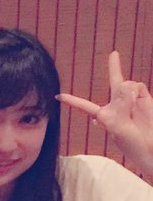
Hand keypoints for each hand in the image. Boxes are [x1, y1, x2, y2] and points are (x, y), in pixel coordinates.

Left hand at [57, 51, 152, 174]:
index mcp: (103, 116)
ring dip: (125, 95)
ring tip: (131, 111)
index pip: (84, 106)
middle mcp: (116, 105)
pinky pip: (136, 86)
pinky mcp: (143, 97)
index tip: (57, 96)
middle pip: (114, 81)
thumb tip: (125, 90)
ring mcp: (131, 100)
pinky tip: (137, 103)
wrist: (151, 147)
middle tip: (114, 53)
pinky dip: (135, 93)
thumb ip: (118, 109)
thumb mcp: (117, 129)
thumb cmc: (131, 144)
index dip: (72, 100)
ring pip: (123, 84)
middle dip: (115, 67)